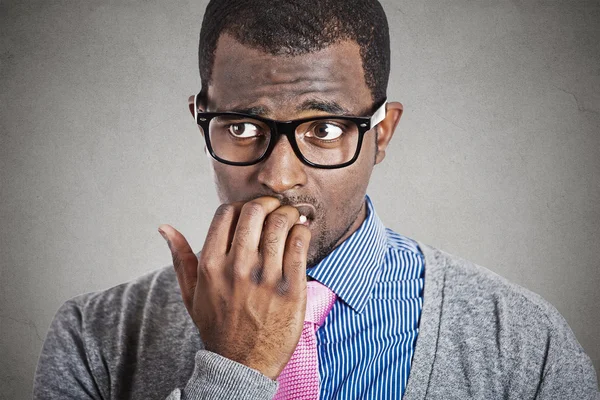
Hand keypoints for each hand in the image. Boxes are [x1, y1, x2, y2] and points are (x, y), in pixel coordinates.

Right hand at [158, 197, 310, 379]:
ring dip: (288, 213)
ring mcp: (266, 277)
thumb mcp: (191, 294)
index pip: (227, 212)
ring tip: (291, 217)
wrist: (243, 364)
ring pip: (280, 223)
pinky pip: (299, 243)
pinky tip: (300, 233)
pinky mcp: (291, 287)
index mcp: (211, 265)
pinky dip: (302, 230)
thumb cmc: (218, 327)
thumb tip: (165, 228)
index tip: (251, 211)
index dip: (242, 205)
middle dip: (268, 203)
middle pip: (255, 211)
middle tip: (276, 208)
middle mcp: (237, 267)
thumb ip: (180, 258)